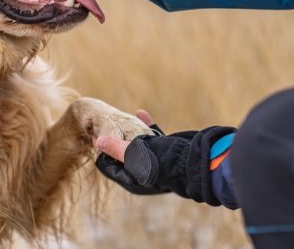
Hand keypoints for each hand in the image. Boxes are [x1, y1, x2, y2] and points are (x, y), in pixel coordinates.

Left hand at [96, 116, 236, 205]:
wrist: (198, 160)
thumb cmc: (164, 161)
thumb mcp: (135, 154)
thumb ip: (116, 148)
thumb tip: (99, 142)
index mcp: (133, 180)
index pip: (109, 166)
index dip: (101, 150)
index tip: (95, 135)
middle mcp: (143, 173)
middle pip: (122, 155)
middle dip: (113, 139)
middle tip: (104, 124)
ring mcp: (156, 163)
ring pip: (137, 145)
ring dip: (128, 132)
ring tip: (119, 118)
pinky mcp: (168, 152)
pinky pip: (153, 138)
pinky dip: (146, 127)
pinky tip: (141, 113)